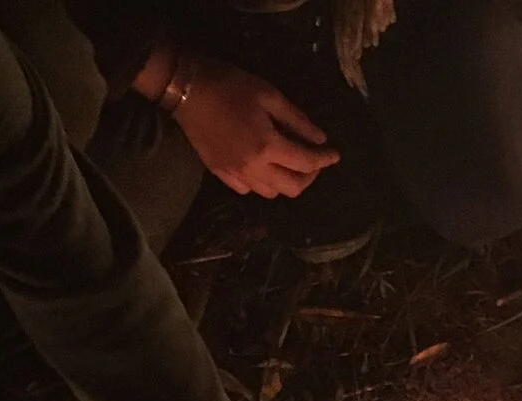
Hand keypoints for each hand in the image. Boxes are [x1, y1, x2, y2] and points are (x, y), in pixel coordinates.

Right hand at [164, 51, 338, 198]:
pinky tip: (264, 168)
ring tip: (290, 164)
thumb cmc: (230, 86)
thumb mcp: (269, 95)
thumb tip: (320, 139)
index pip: (306, 163)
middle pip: (292, 188)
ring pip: (272, 193)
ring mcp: (235, 175)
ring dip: (287, 182)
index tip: (335, 154)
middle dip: (310, 177)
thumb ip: (297, 120)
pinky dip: (263, 184)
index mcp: (268, 146)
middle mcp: (254, 168)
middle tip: (314, 161)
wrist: (187, 90)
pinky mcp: (220, 174)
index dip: (325, 160)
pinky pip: (249, 190)